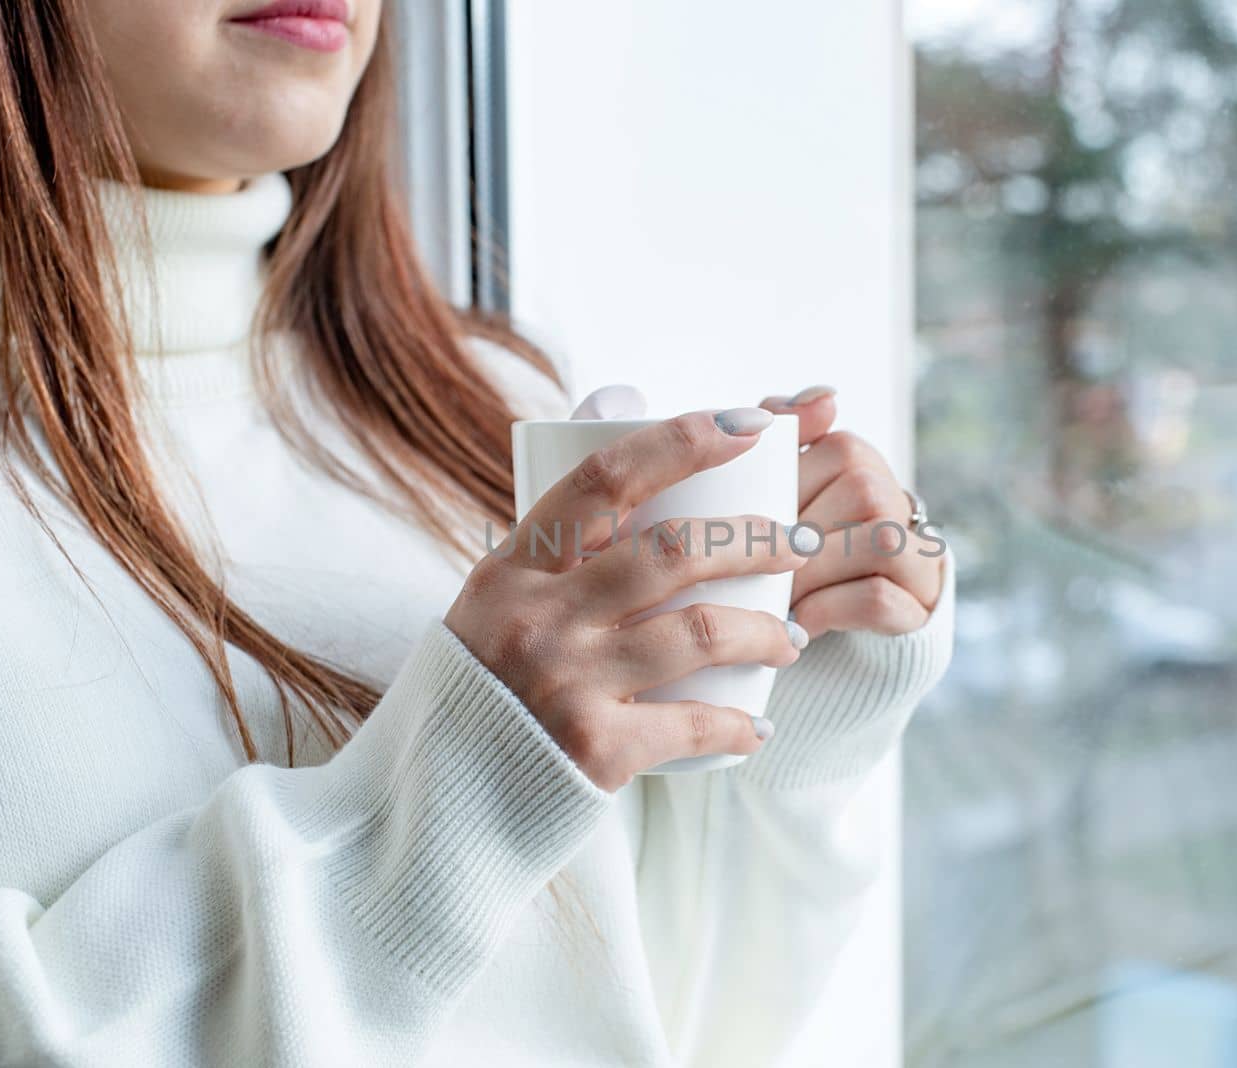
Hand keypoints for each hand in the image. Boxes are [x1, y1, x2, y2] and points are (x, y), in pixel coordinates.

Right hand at [445, 409, 809, 791]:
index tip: (752, 426)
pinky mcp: (595, 749)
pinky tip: (759, 727)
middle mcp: (537, 616)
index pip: (605, 477)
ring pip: (701, 632)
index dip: (685, 441)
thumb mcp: (495, 603)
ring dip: (765, 631)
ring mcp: (566, 682)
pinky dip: (739, 725)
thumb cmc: (482, 690)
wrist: (435, 805)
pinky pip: (695, 724)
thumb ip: (555, 542)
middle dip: (756, 539)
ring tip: (791, 639)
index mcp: (512, 569)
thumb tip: (621, 418)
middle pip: (674, 551)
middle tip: (801, 544)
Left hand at [759, 386, 942, 637]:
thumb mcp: (774, 484)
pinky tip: (799, 624)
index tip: (744, 529)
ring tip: (775, 599)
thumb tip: (826, 396)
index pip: (829, 456)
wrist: (830, 617)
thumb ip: (782, 426)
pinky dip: (830, 610)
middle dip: (796, 540)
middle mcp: (894, 497)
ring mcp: (916, 553)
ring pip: (878, 541)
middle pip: (857, 496)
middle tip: (751, 572)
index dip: (779, 498)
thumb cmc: (789, 539)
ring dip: (814, 575)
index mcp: (855, 457)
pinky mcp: (920, 605)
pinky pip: (879, 597)